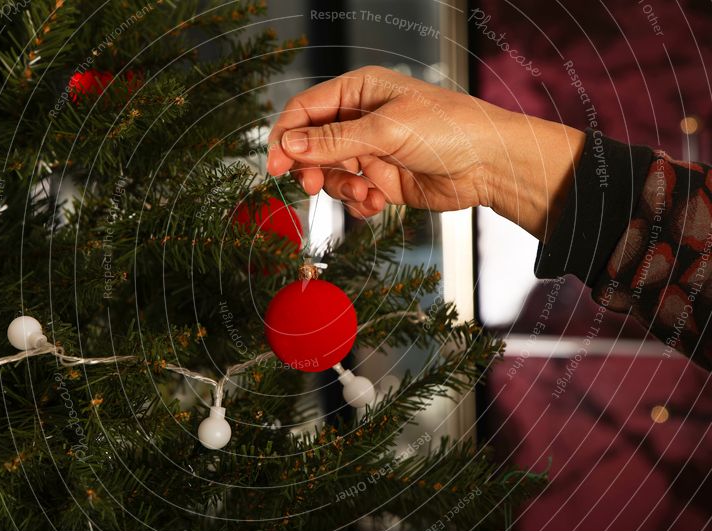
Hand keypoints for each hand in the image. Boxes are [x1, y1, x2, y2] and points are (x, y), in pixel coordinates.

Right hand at [266, 66, 584, 240]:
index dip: (286, 137)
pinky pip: (353, 195)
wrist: (489, 164)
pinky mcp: (381, 180)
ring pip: (331, 175)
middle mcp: (360, 120)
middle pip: (312, 146)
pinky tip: (379, 202)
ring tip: (367, 194)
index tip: (274, 164)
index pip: (305, 111)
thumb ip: (334, 140)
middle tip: (313, 186)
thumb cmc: (450, 129)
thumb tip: (289, 144)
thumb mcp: (386, 129)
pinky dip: (360, 203)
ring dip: (342, 189)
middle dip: (312, 168)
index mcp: (359, 92)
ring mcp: (370, 152)